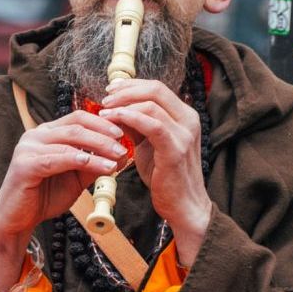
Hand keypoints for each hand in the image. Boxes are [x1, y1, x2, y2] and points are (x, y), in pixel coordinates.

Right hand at [0, 110, 127, 291]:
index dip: (104, 123)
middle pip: (77, 125)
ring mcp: (29, 148)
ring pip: (70, 140)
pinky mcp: (25, 164)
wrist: (16, 220)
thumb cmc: (44, 198)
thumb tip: (121, 155)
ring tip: (117, 159)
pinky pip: (59, 158)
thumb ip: (94, 165)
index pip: (79, 118)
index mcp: (48, 133)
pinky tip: (99, 166)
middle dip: (105, 134)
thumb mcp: (76, 179)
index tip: (126, 133)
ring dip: (98, 148)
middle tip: (125, 145)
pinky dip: (81, 160)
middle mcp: (36, 135)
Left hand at [99, 78, 212, 265]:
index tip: (111, 89)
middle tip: (105, 98)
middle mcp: (189, 120)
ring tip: (104, 111)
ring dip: (123, 105)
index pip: (157, 88)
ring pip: (151, 104)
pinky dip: (129, 118)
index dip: (132, 85)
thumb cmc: (165, 178)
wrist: (183, 206)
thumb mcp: (149, 146)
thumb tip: (117, 111)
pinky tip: (113, 120)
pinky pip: (151, 124)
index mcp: (184, 116)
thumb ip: (138, 126)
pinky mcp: (175, 149)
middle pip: (155, 90)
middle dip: (126, 91)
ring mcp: (184, 134)